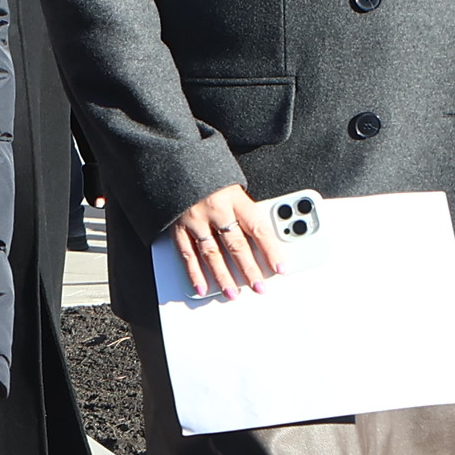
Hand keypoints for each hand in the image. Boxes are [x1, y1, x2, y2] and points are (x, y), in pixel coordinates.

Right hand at [164, 182, 284, 297]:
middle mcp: (216, 209)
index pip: (257, 227)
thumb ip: (245, 211)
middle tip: (258, 287)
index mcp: (235, 197)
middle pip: (235, 244)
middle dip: (249, 269)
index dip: (270, 250)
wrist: (175, 161)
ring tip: (232, 293)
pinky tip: (202, 287)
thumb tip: (262, 240)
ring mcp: (195, 219)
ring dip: (222, 276)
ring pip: (211, 253)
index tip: (280, 267)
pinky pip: (187, 253)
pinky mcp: (177, 226)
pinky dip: (194, 272)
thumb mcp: (233, 187)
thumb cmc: (210, 177)